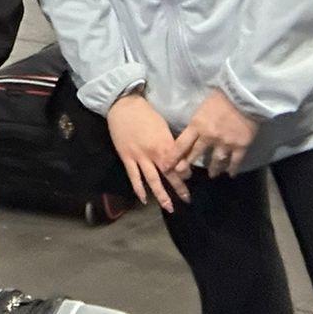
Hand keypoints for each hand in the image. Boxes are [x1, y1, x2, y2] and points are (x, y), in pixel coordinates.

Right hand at [107, 94, 189, 212]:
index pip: (179, 163)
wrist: (123, 106)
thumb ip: (170, 143)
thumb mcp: (163, 126)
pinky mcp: (127, 157)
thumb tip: (178, 156)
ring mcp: (139, 157)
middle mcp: (153, 153)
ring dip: (161, 195)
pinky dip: (139, 189)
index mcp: (165, 143)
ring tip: (169, 208)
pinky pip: (134, 176)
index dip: (185, 173)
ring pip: (152, 180)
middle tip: (187, 200)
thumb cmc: (146, 114)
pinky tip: (144, 200)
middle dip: (179, 188)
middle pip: (169, 175)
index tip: (189, 178)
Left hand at [170, 89, 257, 179]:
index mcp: (197, 126)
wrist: (243, 96)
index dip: (173, 157)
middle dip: (188, 165)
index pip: (181, 144)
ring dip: (214, 169)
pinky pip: (235, 161)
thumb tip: (193, 130)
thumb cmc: (221, 97)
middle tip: (184, 174)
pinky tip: (231, 173)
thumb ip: (197, 122)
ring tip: (212, 174)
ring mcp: (225, 143)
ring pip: (216, 161)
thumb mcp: (202, 107)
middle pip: (196, 154)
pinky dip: (233, 168)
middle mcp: (208, 137)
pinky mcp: (240, 146)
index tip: (166, 166)